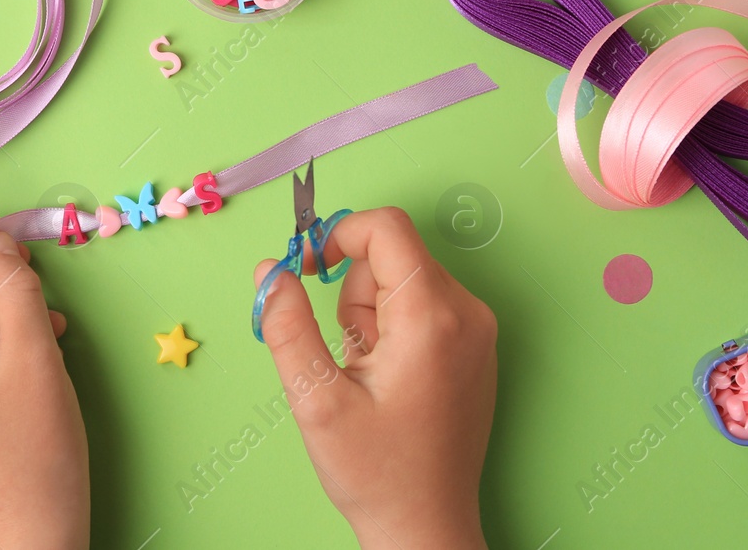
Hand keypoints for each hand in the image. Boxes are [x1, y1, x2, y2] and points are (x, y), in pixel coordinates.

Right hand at [254, 207, 496, 549]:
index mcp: (432, 318)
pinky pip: (423, 303)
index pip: (386, 227)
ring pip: (404, 278)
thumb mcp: (316, 400)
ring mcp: (477, 329)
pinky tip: (388, 378)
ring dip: (370, 313)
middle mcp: (467, 313)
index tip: (307, 270)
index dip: (337, 236)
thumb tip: (270, 270)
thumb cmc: (377, 473)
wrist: (426, 526)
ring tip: (367, 374)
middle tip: (346, 355)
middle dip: (352, 293)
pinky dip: (394, 326)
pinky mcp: (474, 344)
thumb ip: (287, 325)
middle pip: (392, 255)